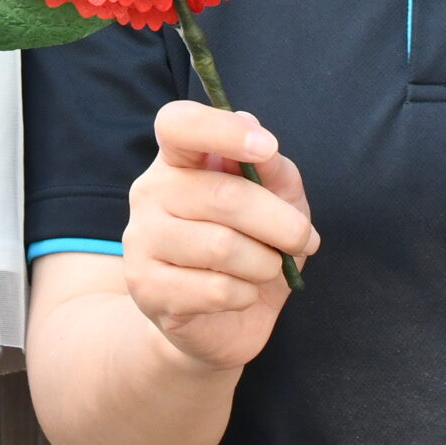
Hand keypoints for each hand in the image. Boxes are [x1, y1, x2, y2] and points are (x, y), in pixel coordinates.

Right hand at [122, 101, 319, 372]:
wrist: (214, 320)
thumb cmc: (248, 247)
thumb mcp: (276, 202)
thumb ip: (273, 171)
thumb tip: (264, 148)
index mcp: (177, 160)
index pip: (179, 124)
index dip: (221, 128)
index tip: (268, 147)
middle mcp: (149, 192)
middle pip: (223, 194)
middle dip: (281, 222)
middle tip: (304, 239)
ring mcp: (141, 241)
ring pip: (222, 247)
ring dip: (265, 263)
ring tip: (268, 269)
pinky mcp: (147, 289)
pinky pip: (215, 290)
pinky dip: (247, 294)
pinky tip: (242, 293)